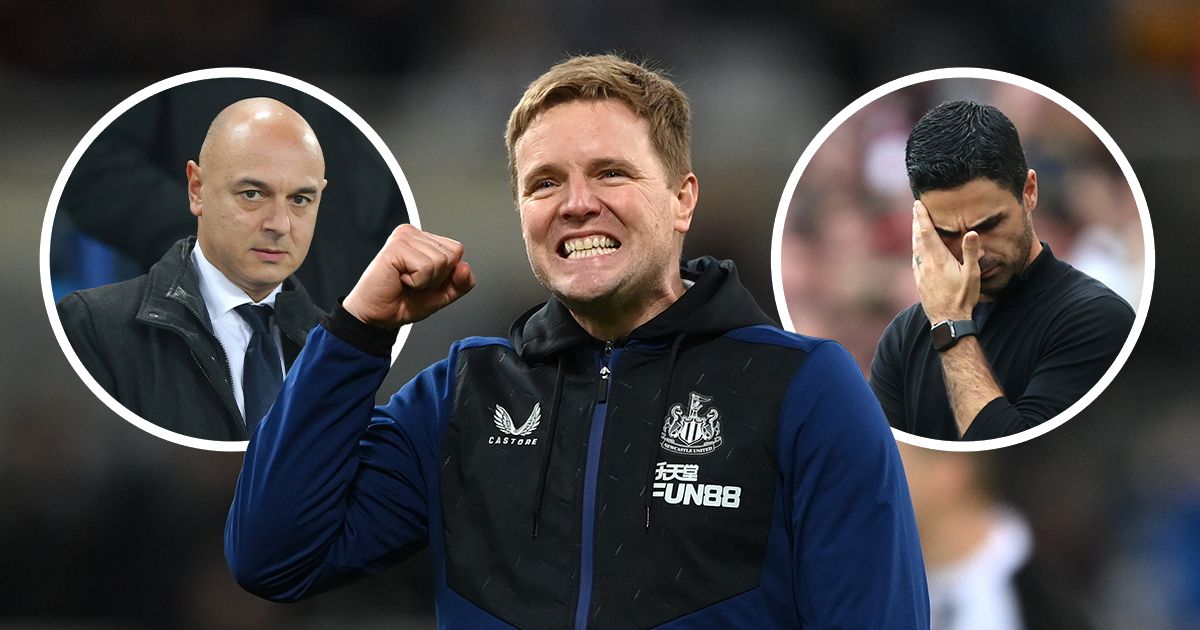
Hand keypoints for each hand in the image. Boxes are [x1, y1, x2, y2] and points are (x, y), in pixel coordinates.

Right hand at [343, 225, 475, 327]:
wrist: (377, 316)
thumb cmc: (402, 302)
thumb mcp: (442, 295)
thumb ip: (461, 283)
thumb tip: (465, 267)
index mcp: (424, 240)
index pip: (457, 250)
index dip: (446, 274)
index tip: (424, 280)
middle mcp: (414, 234)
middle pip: (452, 254)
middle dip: (437, 277)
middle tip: (413, 282)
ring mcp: (404, 237)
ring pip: (440, 261)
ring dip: (425, 281)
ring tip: (406, 280)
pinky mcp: (396, 247)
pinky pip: (425, 267)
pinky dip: (416, 282)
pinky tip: (400, 279)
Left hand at [912, 200, 979, 322]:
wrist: (947, 320)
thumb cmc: (963, 297)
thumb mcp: (972, 274)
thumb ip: (971, 252)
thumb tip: (972, 232)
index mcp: (938, 259)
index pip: (927, 232)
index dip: (922, 217)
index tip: (918, 205)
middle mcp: (925, 264)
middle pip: (918, 237)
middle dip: (917, 222)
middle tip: (915, 209)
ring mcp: (920, 273)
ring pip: (915, 248)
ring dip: (915, 234)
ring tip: (916, 224)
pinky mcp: (918, 281)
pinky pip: (915, 259)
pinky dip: (915, 248)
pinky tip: (917, 248)